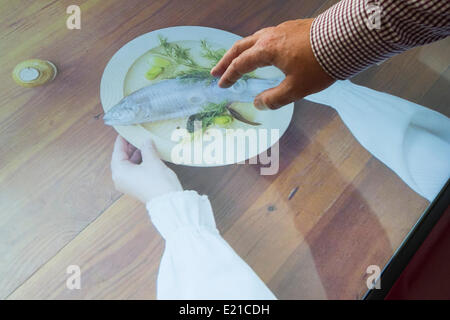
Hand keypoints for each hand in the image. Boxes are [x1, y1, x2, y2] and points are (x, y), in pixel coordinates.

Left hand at [111, 135, 182, 202]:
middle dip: (129, 148)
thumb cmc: (158, 182)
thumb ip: (147, 148)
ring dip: (134, 155)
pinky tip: (147, 156)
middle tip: (137, 137)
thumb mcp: (152, 160)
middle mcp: (120, 179)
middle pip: (121, 159)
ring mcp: (127, 184)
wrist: (168, 201)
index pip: (117, 151)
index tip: (126, 132)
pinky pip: (132, 172)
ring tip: (144, 145)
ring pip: (127, 165)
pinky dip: (138, 163)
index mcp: (119, 172)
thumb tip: (146, 141)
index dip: (122, 140)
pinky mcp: (135, 187)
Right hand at [211, 18, 334, 109]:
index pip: (241, 64)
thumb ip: (274, 99)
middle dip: (226, 60)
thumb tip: (259, 104)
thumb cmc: (319, 65)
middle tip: (215, 71)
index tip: (221, 84)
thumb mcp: (296, 89)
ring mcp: (282, 30)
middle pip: (241, 47)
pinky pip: (267, 36)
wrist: (344, 39)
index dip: (229, 75)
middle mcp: (270, 36)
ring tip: (235, 60)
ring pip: (253, 39)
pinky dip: (256, 46)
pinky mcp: (293, 28)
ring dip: (241, 51)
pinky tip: (263, 52)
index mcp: (267, 50)